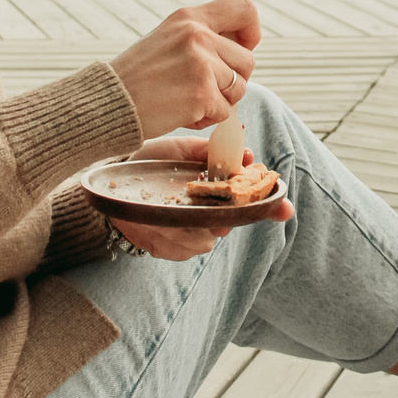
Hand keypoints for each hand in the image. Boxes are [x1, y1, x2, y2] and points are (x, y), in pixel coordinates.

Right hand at [109, 0, 262, 138]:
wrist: (109, 103)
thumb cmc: (138, 76)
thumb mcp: (167, 39)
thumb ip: (202, 36)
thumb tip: (244, 43)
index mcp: (189, 17)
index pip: (244, 9)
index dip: (252, 31)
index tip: (245, 46)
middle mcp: (198, 35)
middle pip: (247, 60)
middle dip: (232, 79)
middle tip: (202, 87)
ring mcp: (201, 64)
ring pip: (239, 87)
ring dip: (220, 101)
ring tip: (188, 99)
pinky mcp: (202, 94)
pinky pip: (225, 111)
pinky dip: (206, 118)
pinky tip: (181, 112)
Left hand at [113, 133, 294, 260]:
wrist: (113, 182)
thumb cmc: (149, 162)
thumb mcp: (179, 149)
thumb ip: (209, 150)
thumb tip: (242, 146)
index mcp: (217, 192)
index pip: (254, 200)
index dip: (272, 205)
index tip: (284, 206)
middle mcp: (209, 216)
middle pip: (232, 225)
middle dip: (225, 217)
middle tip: (216, 212)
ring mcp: (191, 235)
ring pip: (206, 241)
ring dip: (189, 226)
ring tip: (168, 210)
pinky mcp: (171, 249)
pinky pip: (181, 251)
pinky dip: (168, 237)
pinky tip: (155, 224)